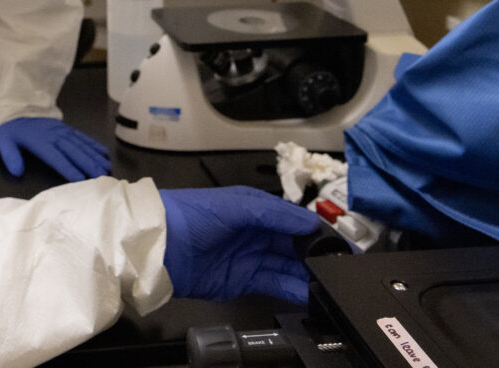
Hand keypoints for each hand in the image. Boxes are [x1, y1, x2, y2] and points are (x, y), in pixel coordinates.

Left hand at [0, 117, 110, 180]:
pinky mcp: (67, 129)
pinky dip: (94, 145)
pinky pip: (83, 137)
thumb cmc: (12, 128)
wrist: (18, 105)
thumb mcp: (3, 140)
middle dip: (89, 165)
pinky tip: (103, 153)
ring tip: (106, 168)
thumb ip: (10, 156)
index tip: (81, 179)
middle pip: (75, 152)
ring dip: (95, 157)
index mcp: (40, 142)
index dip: (69, 168)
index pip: (57, 158)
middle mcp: (55, 137)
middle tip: (102, 176)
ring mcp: (63, 132)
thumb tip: (17, 172)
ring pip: (82, 145)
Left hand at [160, 187, 323, 303]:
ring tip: (330, 282)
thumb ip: (275, 214)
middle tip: (340, 266)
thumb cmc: (192, 215)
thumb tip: (310, 221)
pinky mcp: (242, 281)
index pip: (293, 220)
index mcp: (255, 208)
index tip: (339, 243)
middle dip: (316, 255)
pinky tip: (310, 293)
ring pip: (287, 267)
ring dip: (307, 275)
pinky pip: (274, 284)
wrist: (158, 246)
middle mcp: (255, 232)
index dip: (315, 231)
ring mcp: (250, 258)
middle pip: (294, 245)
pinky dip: (293, 290)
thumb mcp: (237, 206)